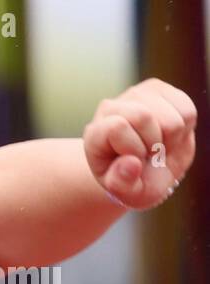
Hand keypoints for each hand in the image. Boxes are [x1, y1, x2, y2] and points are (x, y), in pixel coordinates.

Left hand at [84, 77, 196, 209]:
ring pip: (171, 116)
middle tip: (148, 155)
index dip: (133, 149)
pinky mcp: (160, 90)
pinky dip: (184, 129)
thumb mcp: (125, 193)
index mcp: (95, 133)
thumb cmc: (133, 181)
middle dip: (154, 144)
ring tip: (158, 145)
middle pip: (144, 116)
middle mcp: (111, 108)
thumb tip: (130, 163)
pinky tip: (169, 135)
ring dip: (170, 138)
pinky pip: (187, 111)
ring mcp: (136, 95)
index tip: (133, 161)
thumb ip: (122, 184)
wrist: (148, 169)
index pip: (117, 127)